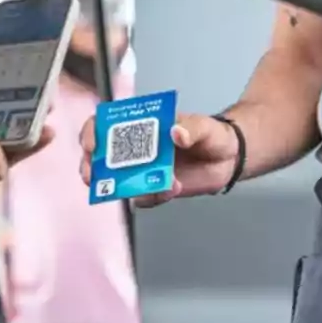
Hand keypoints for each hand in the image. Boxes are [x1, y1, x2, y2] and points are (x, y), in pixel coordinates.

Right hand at [79, 111, 238, 208]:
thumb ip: (191, 128)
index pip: (106, 125)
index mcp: (141, 126)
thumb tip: (176, 132)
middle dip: (91, 166)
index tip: (92, 144)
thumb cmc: (213, 135)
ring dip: (116, 187)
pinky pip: (143, 198)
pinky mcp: (154, 190)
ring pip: (115, 181)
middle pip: (100, 156)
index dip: (92, 132)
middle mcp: (136, 149)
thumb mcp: (205, 126)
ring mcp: (143, 170)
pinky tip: (172, 188)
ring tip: (132, 190)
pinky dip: (153, 196)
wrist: (230, 159)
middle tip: (92, 176)